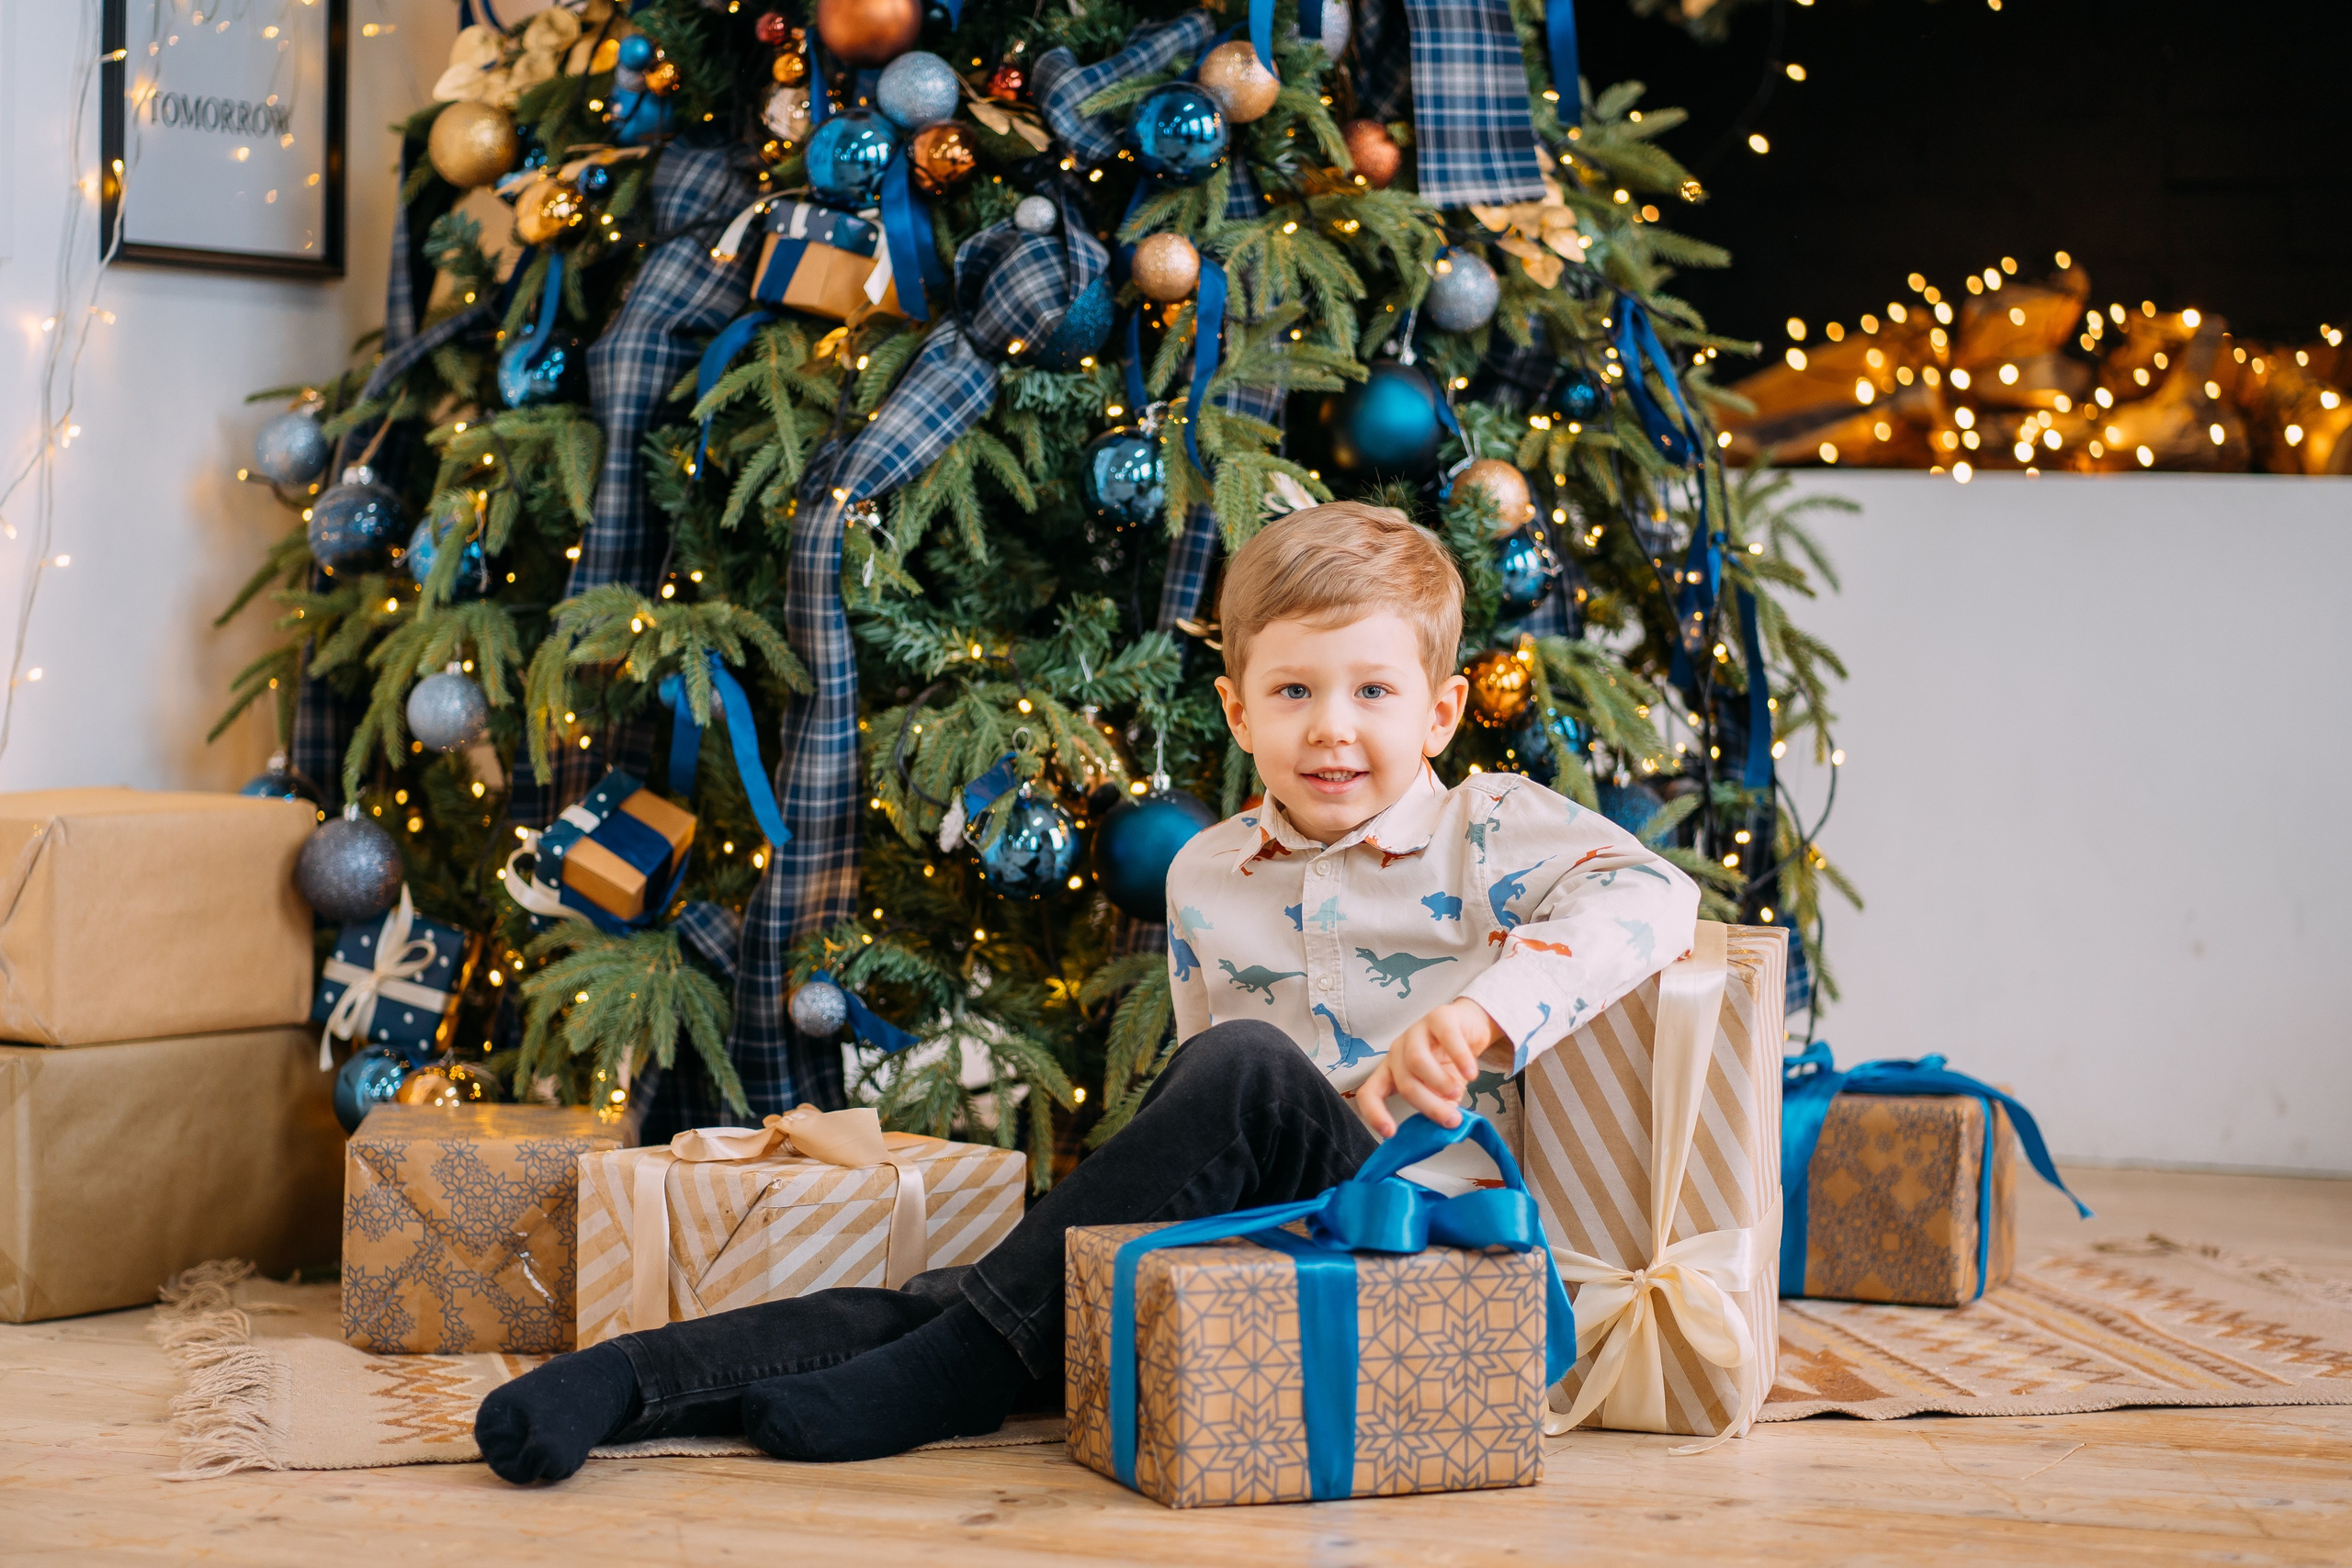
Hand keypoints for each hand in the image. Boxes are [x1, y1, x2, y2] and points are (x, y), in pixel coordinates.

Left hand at [1354, 999, 1502, 1137]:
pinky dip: (1461, 1059)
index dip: (1374, 1113)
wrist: (1469, 1029)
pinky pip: (1448, 1038)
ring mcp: (1416, 1032)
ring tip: (1458, 1093)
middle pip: (1404, 1082)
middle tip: (1451, 1120)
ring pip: (1417, 1060)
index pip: (1370, 1092)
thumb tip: (1444, 1132)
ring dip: (1439, 1082)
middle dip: (1428, 1105)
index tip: (1391, 1133)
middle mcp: (1398, 1051)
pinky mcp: (1439, 1017)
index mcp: (1391, 1071)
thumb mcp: (1442, 1093)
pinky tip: (1471, 1074)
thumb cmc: (1449, 1064)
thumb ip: (1439, 1109)